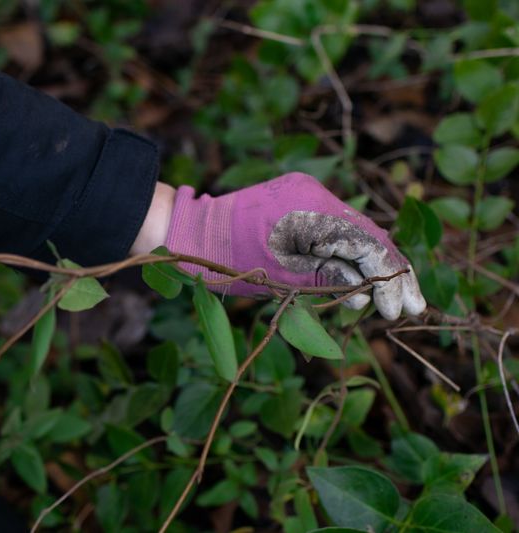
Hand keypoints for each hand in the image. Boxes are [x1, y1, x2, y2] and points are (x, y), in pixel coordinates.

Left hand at [162, 172, 425, 318]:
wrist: (193, 233)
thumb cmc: (231, 261)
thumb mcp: (286, 278)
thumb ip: (331, 279)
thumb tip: (366, 292)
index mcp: (314, 213)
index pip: (369, 244)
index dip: (390, 279)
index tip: (399, 310)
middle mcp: (315, 194)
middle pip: (368, 234)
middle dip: (390, 272)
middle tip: (412, 306)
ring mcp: (307, 192)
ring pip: (353, 230)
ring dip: (369, 264)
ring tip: (383, 301)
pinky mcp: (298, 196)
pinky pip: (333, 225)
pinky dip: (347, 251)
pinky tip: (358, 277)